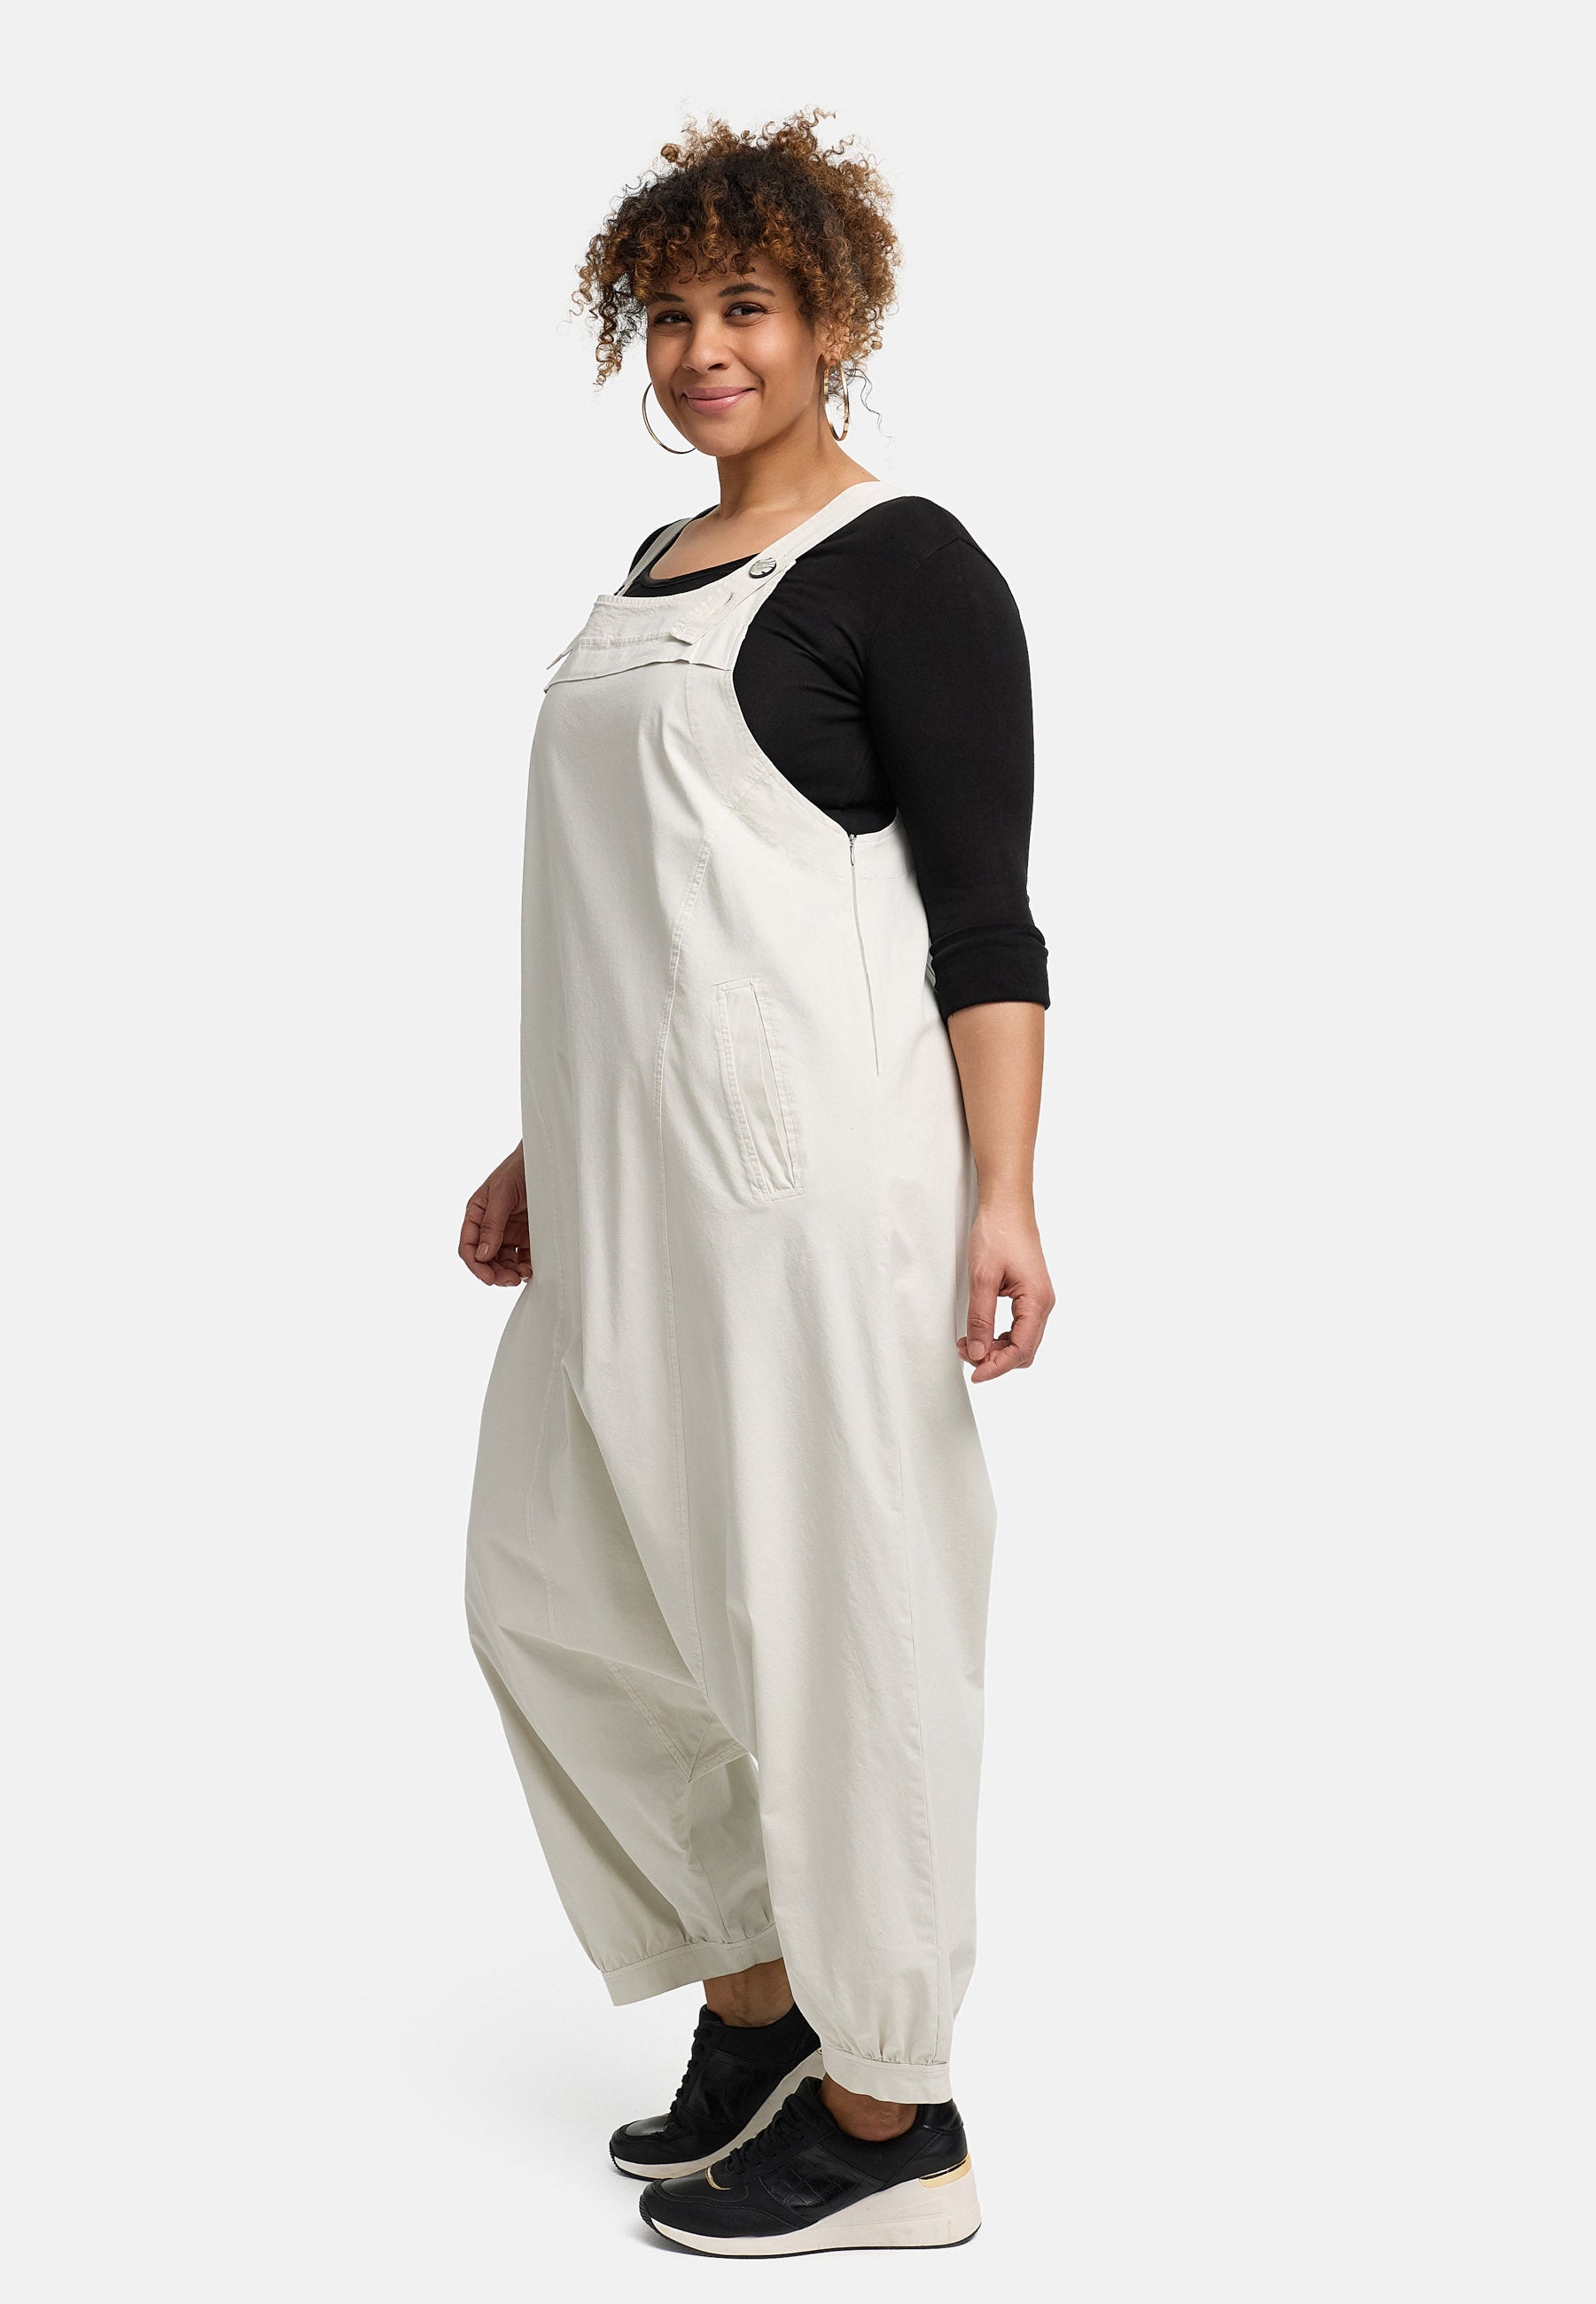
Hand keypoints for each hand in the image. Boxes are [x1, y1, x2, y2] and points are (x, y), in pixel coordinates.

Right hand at [459, 1143, 531, 1286]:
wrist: (547, 1160)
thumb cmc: (519, 1169)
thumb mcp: (502, 1193)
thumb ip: (492, 1223)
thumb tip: (483, 1254)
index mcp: (477, 1214)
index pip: (469, 1246)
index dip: (476, 1265)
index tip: (488, 1278)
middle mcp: (491, 1226)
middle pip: (486, 1259)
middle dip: (495, 1272)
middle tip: (509, 1280)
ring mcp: (509, 1232)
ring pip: (503, 1262)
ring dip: (510, 1273)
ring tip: (522, 1275)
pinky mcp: (527, 1236)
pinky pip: (522, 1258)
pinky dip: (524, 1267)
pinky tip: (530, 1270)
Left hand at [958, 1194, 1053, 1381]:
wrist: (1007, 1206)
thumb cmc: (997, 1233)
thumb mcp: (982, 1278)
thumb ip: (980, 1318)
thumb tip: (978, 1352)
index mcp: (1037, 1301)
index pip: (1021, 1349)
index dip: (998, 1367)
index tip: (974, 1374)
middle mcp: (1043, 1304)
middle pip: (1024, 1350)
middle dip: (996, 1359)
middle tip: (966, 1353)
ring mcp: (1038, 1299)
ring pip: (1022, 1340)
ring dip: (996, 1348)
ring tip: (968, 1342)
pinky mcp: (1030, 1294)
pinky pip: (1019, 1326)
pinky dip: (1000, 1336)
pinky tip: (980, 1331)